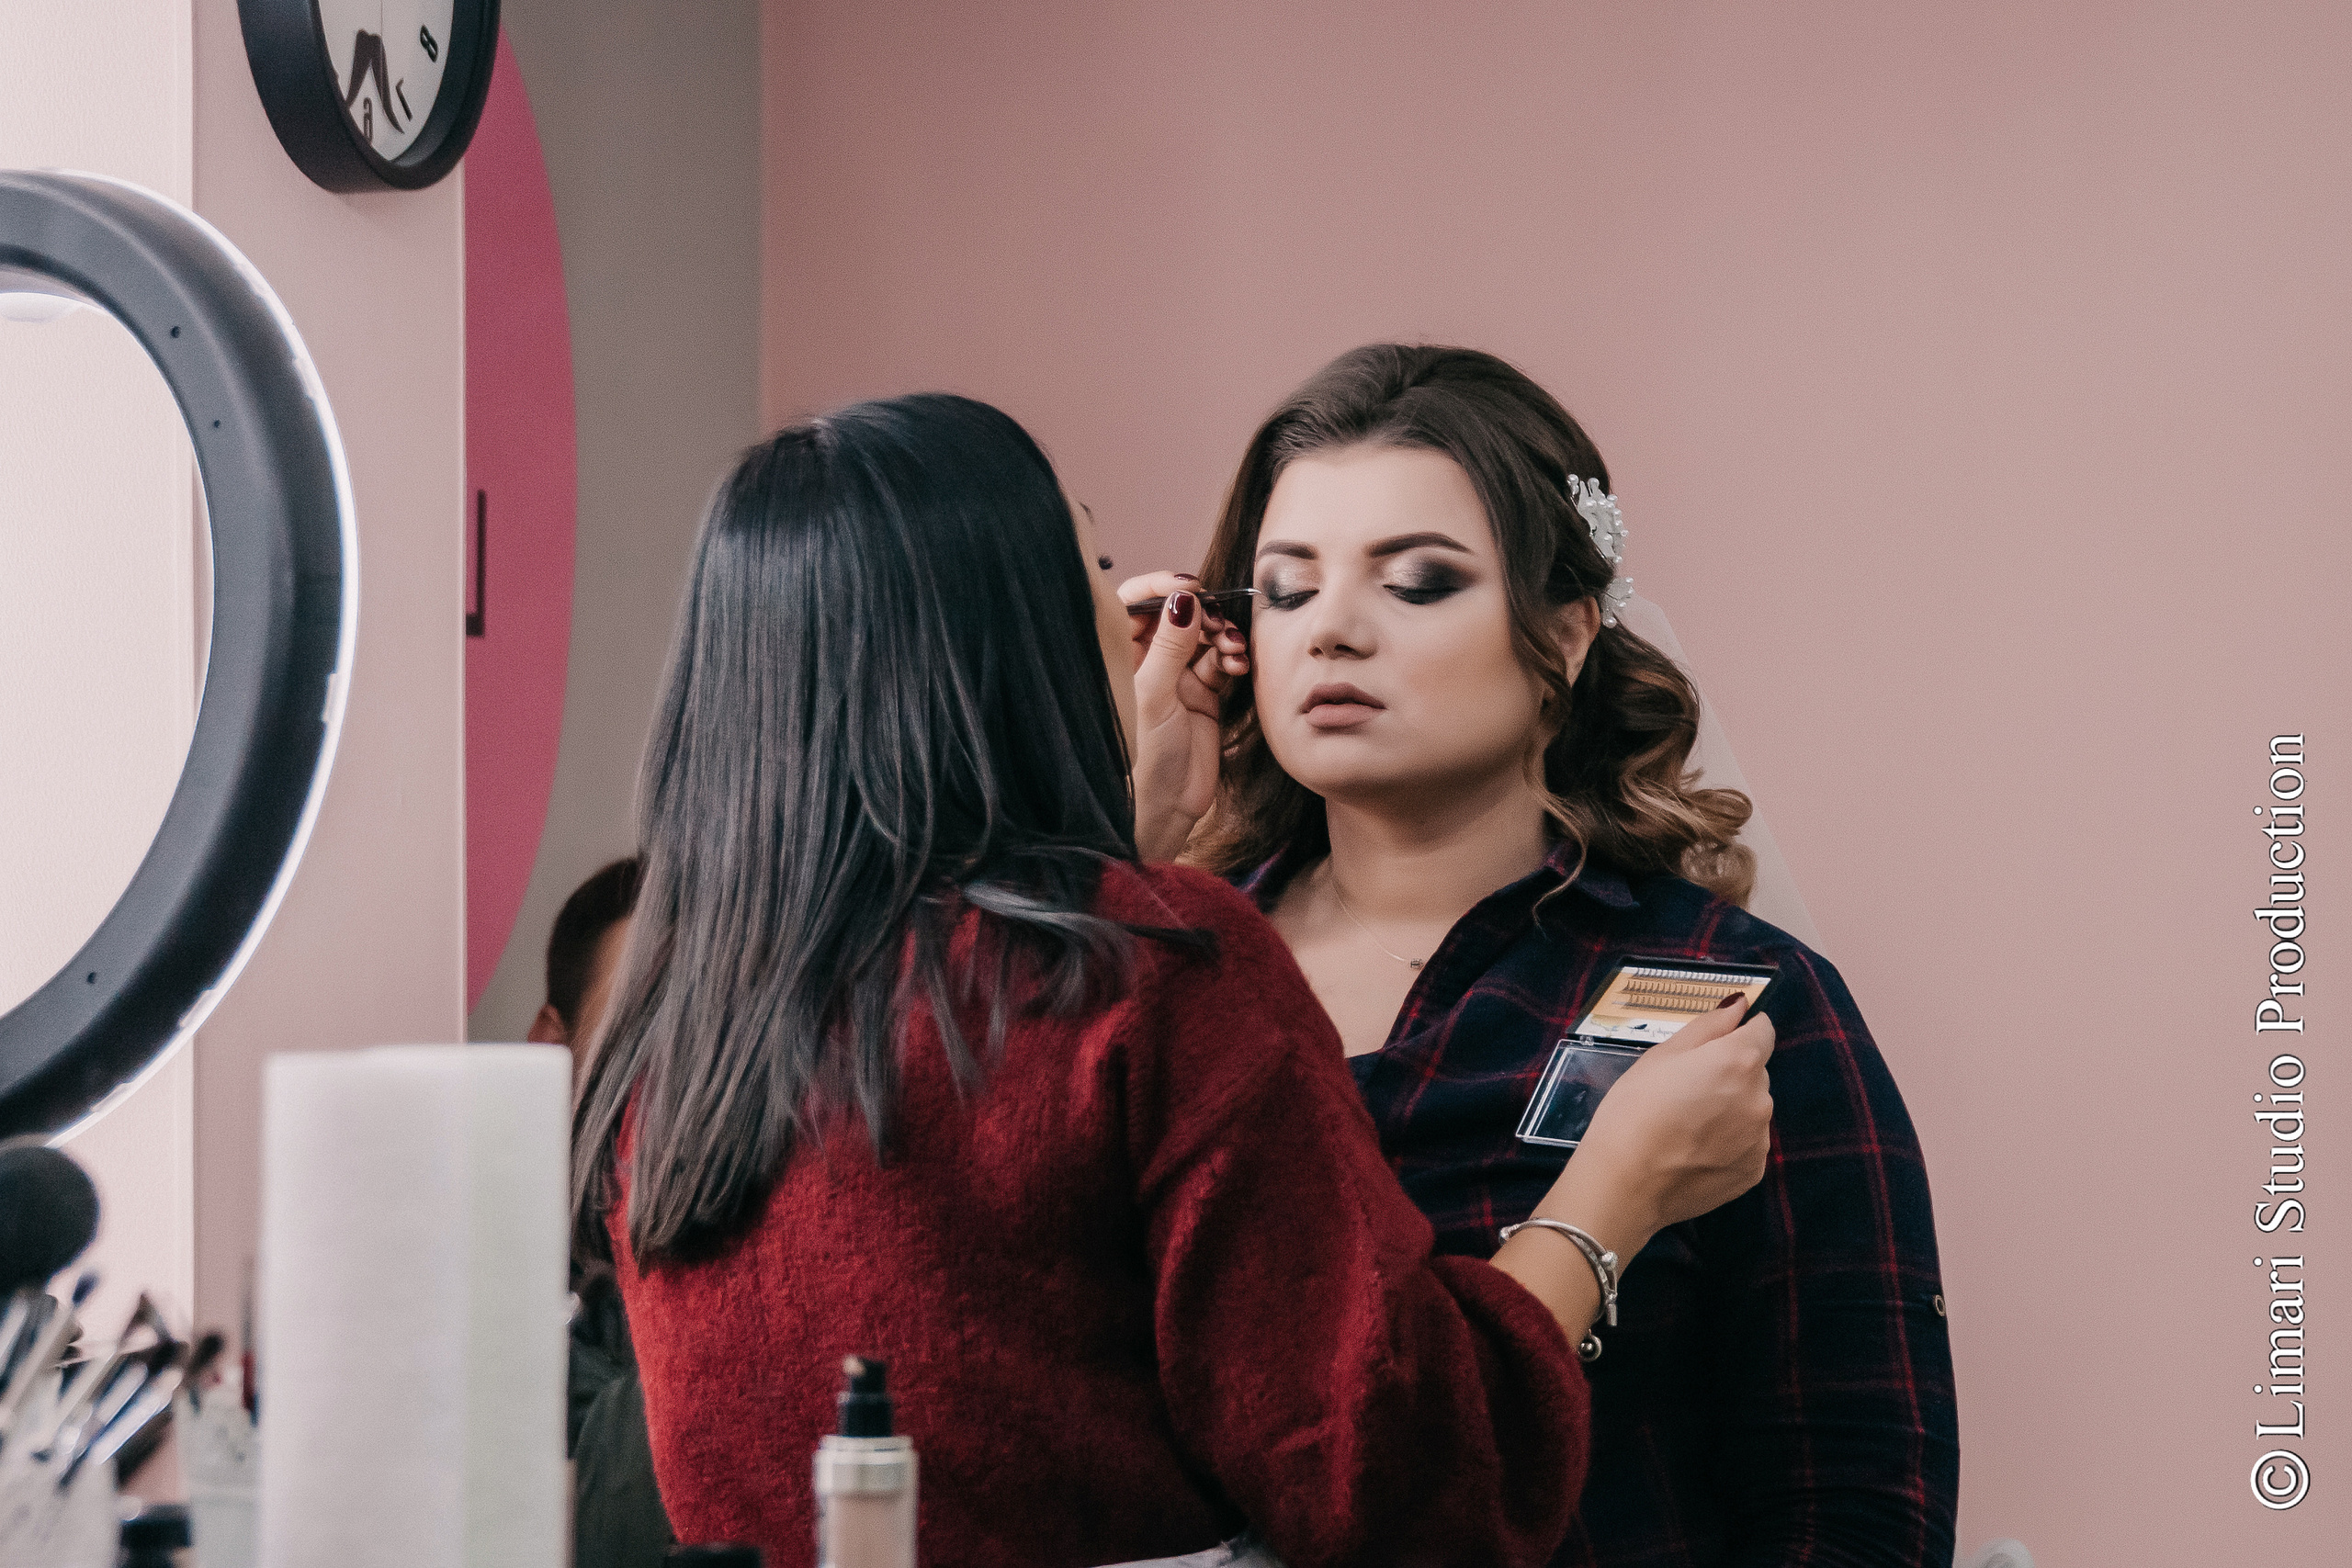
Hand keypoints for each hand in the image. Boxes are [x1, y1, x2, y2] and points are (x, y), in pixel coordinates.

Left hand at [1118, 571, 1249, 858]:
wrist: (1161, 811)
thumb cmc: (1139, 759)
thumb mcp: (1153, 696)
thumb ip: (1169, 645)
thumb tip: (1185, 597)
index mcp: (1118, 655)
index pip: (1135, 602)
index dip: (1162, 588)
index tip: (1191, 586)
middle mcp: (1145, 661)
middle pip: (1177, 615)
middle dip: (1203, 613)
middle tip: (1219, 623)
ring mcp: (1175, 677)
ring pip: (1204, 636)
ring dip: (1223, 636)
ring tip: (1233, 650)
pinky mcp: (1202, 696)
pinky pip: (1220, 662)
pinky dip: (1231, 658)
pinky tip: (1237, 664)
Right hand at [1538, 995, 1775, 1258]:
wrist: (1625, 1182)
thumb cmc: (1634, 1109)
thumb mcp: (1661, 1055)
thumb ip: (1708, 1027)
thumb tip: (1739, 1006)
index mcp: (1739, 1060)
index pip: (1763, 1031)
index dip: (1741, 1030)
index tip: (1716, 1043)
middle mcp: (1760, 1097)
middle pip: (1755, 1072)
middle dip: (1730, 1073)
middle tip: (1686, 1089)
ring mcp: (1760, 1138)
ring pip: (1751, 1109)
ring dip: (1731, 1108)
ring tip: (1688, 1125)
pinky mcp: (1753, 1171)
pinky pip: (1747, 1143)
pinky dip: (1729, 1142)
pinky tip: (1694, 1150)